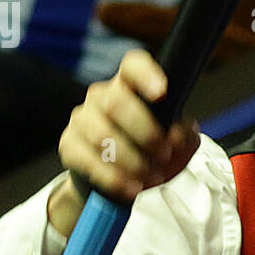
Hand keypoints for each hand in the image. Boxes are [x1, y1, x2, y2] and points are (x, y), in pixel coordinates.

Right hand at [53, 50, 200, 222]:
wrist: (119, 180)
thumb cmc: (151, 151)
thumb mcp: (177, 143)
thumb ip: (185, 136)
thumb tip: (177, 136)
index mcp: (130, 85)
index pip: (133, 65)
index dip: (146, 75)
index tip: (163, 92)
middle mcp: (101, 96)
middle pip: (116, 103)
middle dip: (145, 132)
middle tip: (164, 154)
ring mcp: (81, 119)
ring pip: (102, 135)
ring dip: (133, 160)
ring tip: (153, 177)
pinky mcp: (69, 146)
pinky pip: (89, 161)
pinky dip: (116, 178)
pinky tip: (133, 189)